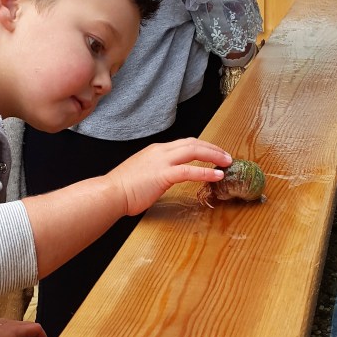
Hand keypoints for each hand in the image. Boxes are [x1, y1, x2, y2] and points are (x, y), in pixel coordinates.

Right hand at [107, 138, 232, 215]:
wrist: (110, 193)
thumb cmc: (122, 188)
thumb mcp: (142, 172)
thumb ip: (156, 171)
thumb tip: (165, 177)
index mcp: (156, 150)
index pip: (184, 143)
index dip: (202, 146)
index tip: (214, 153)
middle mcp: (161, 151)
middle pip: (193, 143)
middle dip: (212, 148)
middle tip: (226, 156)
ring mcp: (162, 161)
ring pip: (194, 151)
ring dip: (214, 155)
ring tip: (227, 162)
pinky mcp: (163, 175)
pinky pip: (189, 170)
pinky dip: (206, 171)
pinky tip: (217, 175)